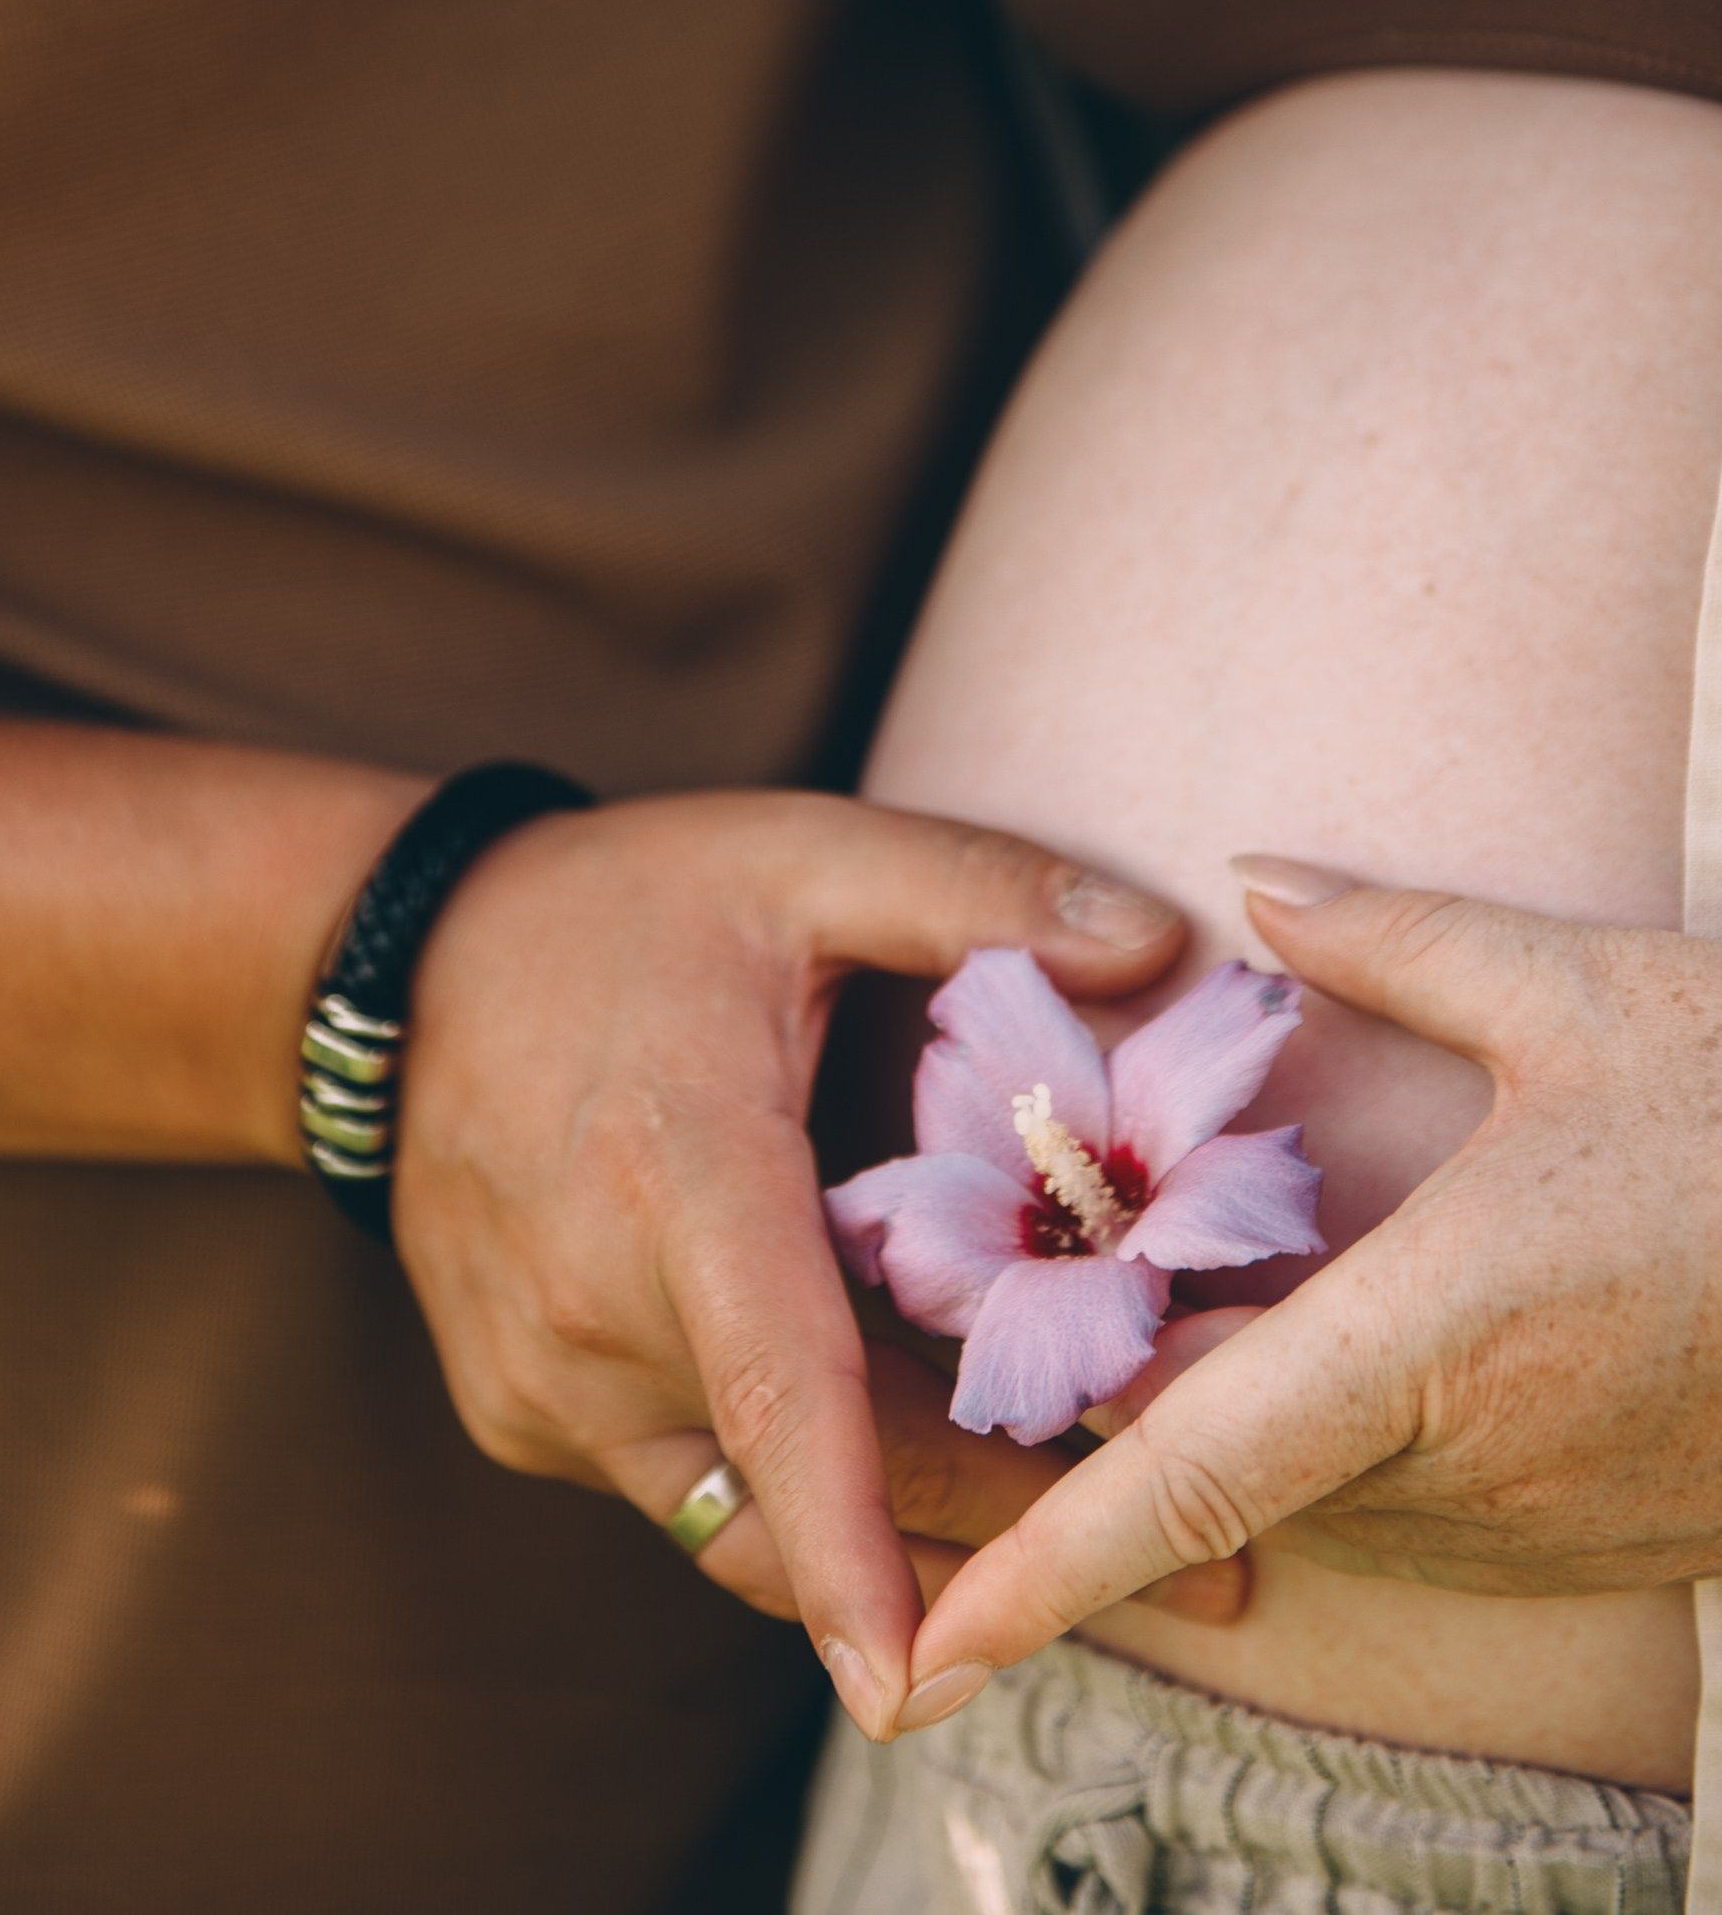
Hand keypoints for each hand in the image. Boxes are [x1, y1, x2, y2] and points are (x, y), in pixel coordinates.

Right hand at [393, 788, 1184, 1735]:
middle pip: (825, 1475)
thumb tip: (1163, 945)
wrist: (394, 974)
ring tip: (1078, 1533)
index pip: (779, 1386)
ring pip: (755, 1516)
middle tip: (1210, 1578)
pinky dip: (799, 1493)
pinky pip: (693, 1487)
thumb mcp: (794, 853)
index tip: (914, 1680)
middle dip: (1004, 1540)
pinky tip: (906, 1453)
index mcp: (677, 1168)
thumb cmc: (614, 908)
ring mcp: (546, 1384)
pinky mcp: (529, 1419)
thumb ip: (975, 891)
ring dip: (907, 1536)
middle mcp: (595, 1308)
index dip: (854, 1538)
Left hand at [901, 867, 1721, 1718]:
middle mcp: (1465, 1463)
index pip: (1196, 1476)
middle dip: (1105, 1391)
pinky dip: (1319, 1433)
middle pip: (1213, 1461)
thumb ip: (1400, 942)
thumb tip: (1260, 877)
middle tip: (1032, 1273)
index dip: (1049, 1567)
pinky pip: (1388, 1503)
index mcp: (1440, 1333)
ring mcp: (1526, 1522)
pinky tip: (1328, 1322)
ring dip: (1219, 1404)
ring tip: (1176, 1273)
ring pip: (1296, 1487)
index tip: (930, 1643)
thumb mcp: (1590, 997)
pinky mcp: (1576, 1542)